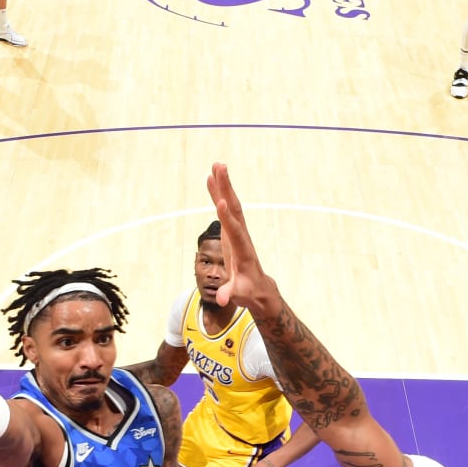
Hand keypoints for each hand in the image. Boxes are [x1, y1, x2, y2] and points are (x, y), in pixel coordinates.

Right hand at [205, 163, 278, 313]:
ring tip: (216, 165)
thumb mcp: (239, 295)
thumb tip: (224, 301)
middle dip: (227, 189)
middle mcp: (242, 236)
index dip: (228, 218)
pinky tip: (211, 179)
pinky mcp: (232, 229)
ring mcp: (237, 230)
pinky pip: (225, 208)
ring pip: (231, 204)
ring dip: (224, 185)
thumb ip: (231, 294)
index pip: (235, 231)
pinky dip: (218, 193)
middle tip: (220, 168)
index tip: (222, 202)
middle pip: (235, 209)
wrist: (256, 287)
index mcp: (243, 250)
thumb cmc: (247, 290)